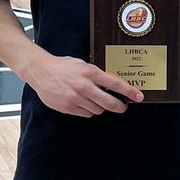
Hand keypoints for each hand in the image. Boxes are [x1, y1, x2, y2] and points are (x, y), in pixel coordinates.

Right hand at [25, 53, 144, 116]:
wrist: (41, 71)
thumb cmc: (62, 66)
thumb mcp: (83, 65)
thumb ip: (96, 75)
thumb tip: (112, 85)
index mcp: (90, 72)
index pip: (115, 84)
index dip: (129, 92)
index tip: (138, 96)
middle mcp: (84, 86)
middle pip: (109, 103)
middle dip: (119, 106)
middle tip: (122, 106)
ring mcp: (75, 98)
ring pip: (97, 110)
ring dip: (100, 107)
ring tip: (95, 100)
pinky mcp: (68, 107)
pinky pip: (85, 114)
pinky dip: (88, 110)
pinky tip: (83, 103)